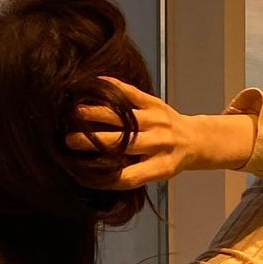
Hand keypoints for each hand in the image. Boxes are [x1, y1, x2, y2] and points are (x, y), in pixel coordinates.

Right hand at [66, 77, 194, 188]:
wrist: (196, 139)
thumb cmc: (169, 160)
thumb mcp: (157, 173)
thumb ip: (132, 172)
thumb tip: (94, 173)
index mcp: (161, 166)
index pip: (130, 176)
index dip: (105, 179)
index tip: (83, 175)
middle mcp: (160, 143)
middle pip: (121, 143)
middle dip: (92, 142)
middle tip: (68, 140)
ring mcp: (158, 120)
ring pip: (122, 116)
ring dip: (96, 113)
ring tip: (75, 113)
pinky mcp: (156, 103)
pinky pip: (131, 93)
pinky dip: (112, 88)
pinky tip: (94, 84)